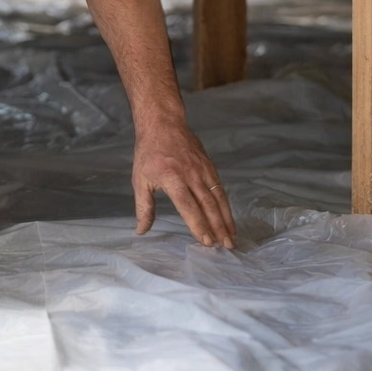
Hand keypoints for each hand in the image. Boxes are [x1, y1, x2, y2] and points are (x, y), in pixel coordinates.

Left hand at [133, 121, 234, 247]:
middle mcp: (191, 175)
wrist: (163, 124)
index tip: (205, 242)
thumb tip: (141, 231)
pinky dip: (226, 206)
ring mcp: (203, 170)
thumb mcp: (140, 180)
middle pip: (208, 205)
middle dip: (217, 227)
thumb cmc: (148, 153)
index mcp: (172, 179)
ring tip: (231, 238)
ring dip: (226, 219)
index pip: (188, 206)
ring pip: (218, 198)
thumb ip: (144, 207)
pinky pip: (220, 189)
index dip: (198, 225)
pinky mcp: (210, 166)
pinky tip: (228, 218)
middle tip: (224, 246)